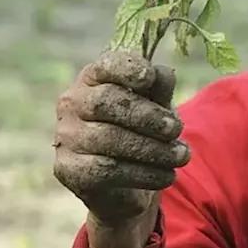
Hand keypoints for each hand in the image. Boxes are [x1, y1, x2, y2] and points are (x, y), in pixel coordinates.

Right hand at [53, 51, 190, 229]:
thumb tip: (163, 75)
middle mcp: (73, 102)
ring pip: (108, 138)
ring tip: (181, 156)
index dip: (127, 69)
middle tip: (176, 129)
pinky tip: (166, 175)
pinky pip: (107, 170)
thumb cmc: (141, 129)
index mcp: (94, 77)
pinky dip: (143, 173)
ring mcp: (66, 136)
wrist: (124, 182)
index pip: (106, 65)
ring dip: (152, 149)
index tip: (149, 77)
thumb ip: (159, 88)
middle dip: (146, 116)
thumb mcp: (156, 105)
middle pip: (105, 101)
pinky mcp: (68, 169)